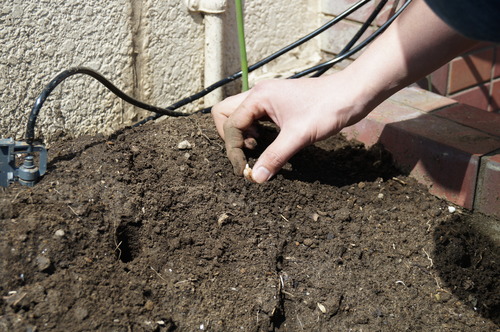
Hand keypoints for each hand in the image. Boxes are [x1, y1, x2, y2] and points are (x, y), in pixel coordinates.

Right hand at [211, 72, 371, 182]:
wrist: (352, 94)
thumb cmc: (327, 108)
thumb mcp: (299, 136)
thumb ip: (275, 157)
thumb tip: (256, 177)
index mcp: (259, 96)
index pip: (230, 123)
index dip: (233, 148)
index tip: (244, 168)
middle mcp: (259, 94)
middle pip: (225, 113)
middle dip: (230, 136)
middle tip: (246, 152)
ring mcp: (267, 98)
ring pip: (239, 115)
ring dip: (242, 134)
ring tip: (257, 148)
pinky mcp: (277, 104)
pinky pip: (254, 118)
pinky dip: (254, 132)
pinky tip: (267, 143)